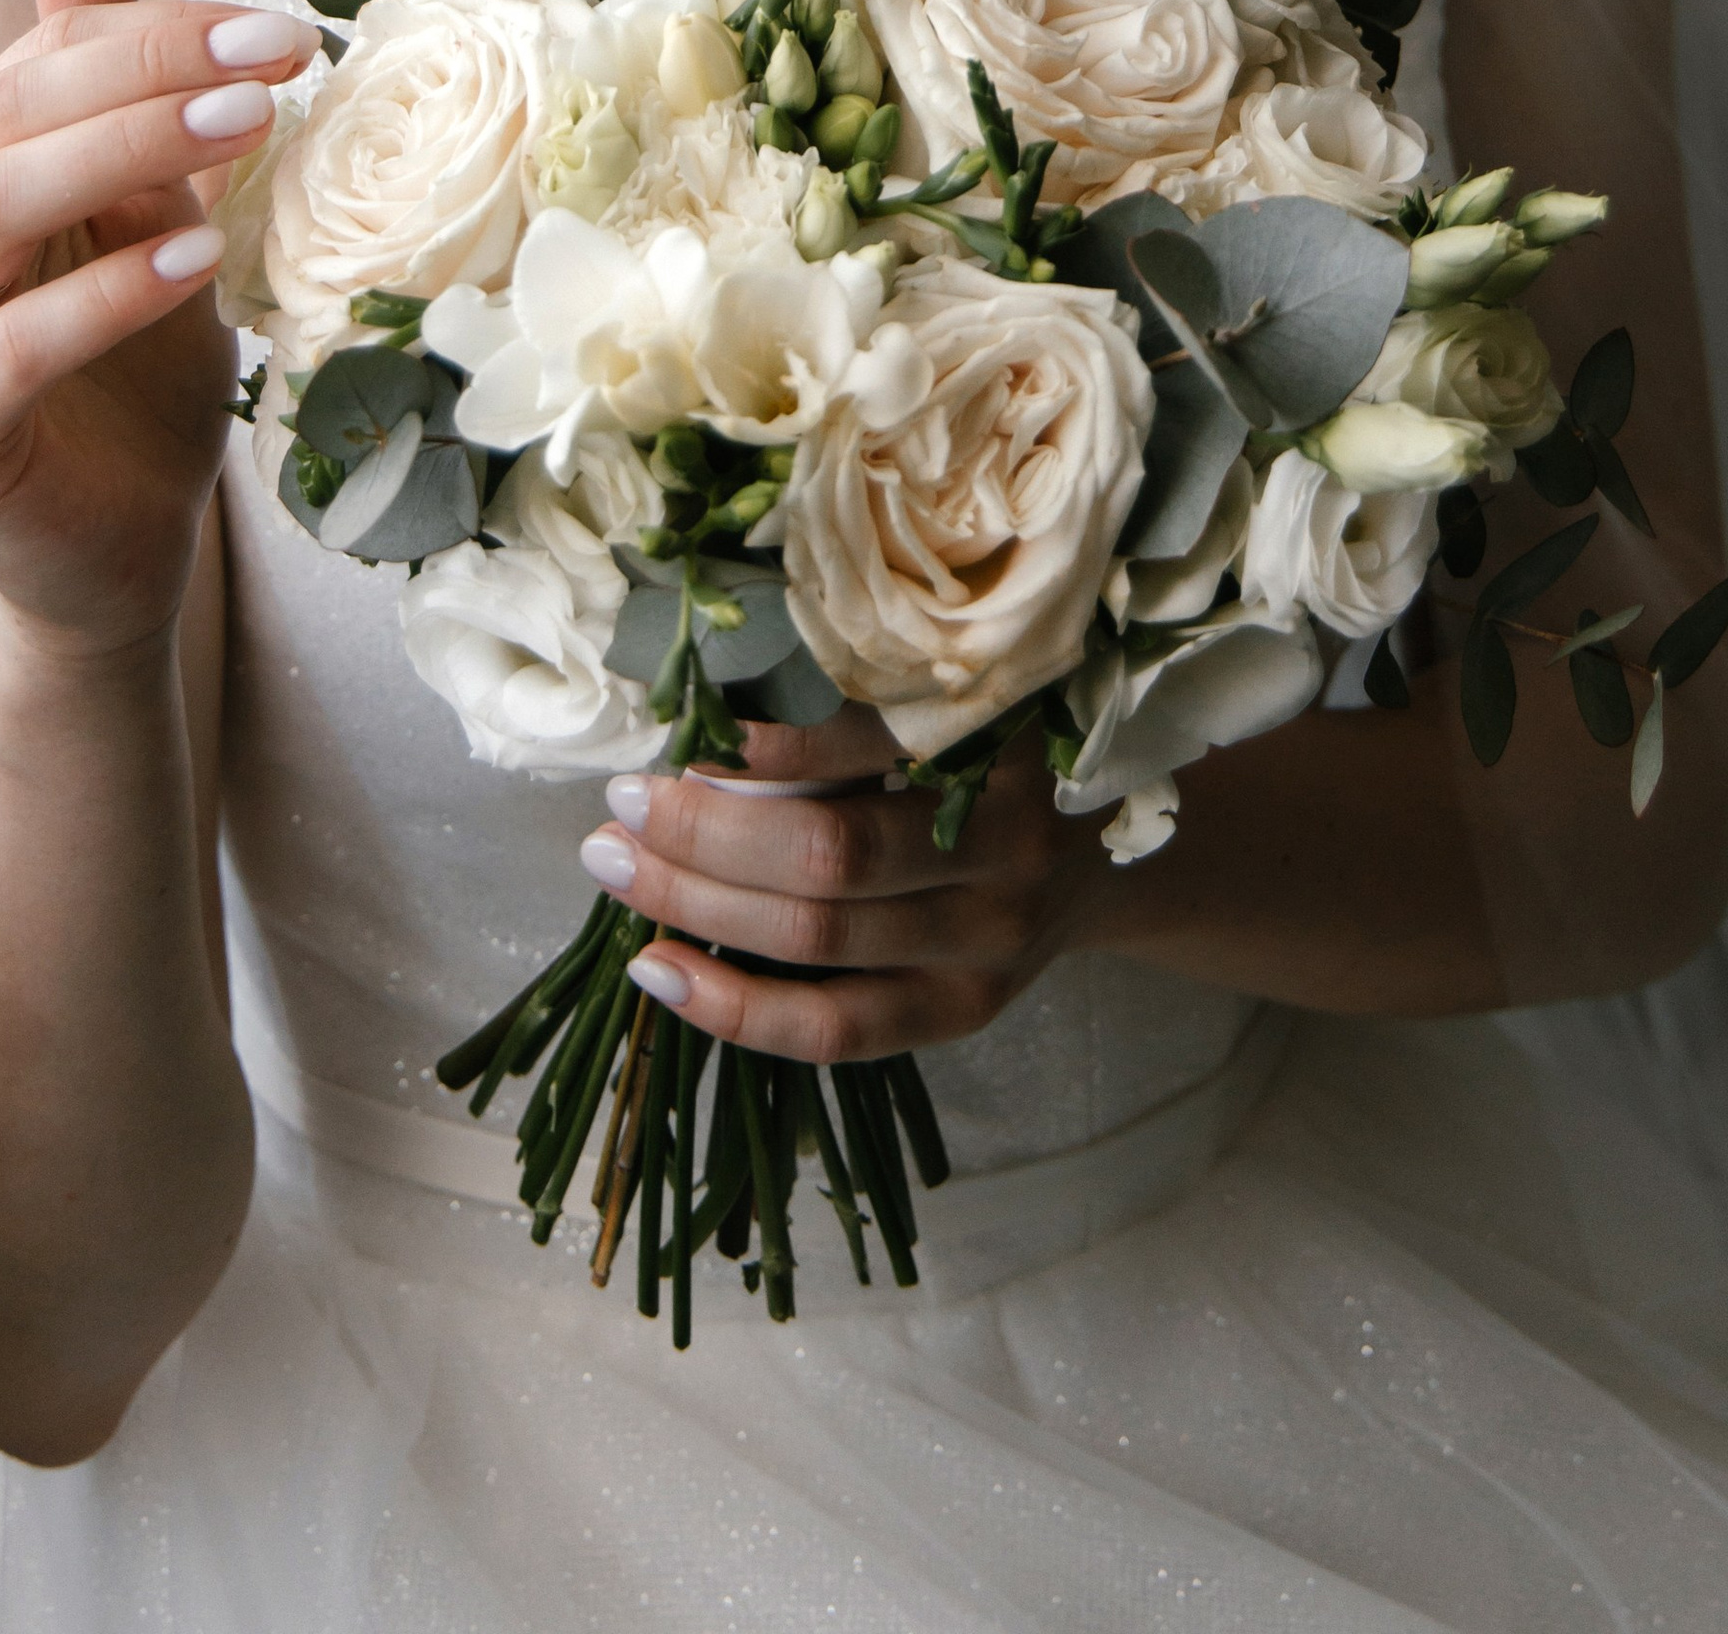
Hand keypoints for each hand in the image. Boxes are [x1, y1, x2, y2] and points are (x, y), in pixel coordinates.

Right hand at [0, 0, 316, 655]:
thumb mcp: (151, 211)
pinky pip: (6, 349)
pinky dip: (103, 296)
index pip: (41, 57)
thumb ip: (116, 86)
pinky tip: (194, 263)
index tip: (286, 29)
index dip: (159, 29)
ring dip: (122, 155)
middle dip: (149, 71)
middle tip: (275, 60)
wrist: (117, 551)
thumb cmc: (140, 376)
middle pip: (8, 114)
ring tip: (240, 133)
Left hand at [577, 707, 1112, 1062]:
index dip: (764, 745)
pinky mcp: (965, 1012)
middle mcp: (1006, 852)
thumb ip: (865, 698)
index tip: (684, 724)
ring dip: (697, 904)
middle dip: (704, 832)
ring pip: (817, 940)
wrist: (1110, 851)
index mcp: (1005, 745)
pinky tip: (659, 970)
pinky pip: (835, 1029)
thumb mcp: (964, 699)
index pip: (866, 746)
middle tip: (621, 803)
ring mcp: (988, 945)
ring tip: (617, 867)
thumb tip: (704, 702)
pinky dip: (735, 1005)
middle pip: (829, 855)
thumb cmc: (1005, 753)